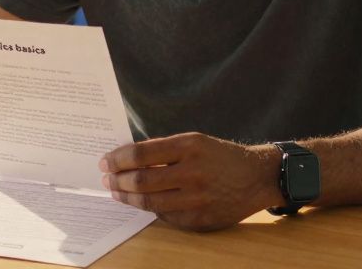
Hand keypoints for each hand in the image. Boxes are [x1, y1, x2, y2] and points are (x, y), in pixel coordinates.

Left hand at [100, 132, 280, 230]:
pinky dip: (151, 209)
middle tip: (106, 179)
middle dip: (118, 180)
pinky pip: (166, 215)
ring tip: (117, 192)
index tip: (105, 161)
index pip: (141, 154)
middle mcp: (193, 172)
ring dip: (127, 198)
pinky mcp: (200, 220)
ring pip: (149, 202)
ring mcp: (197, 199)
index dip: (118, 159)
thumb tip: (127, 158)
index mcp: (189, 146)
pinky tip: (142, 202)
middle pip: (142, 180)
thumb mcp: (195, 141)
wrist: (257, 177)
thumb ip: (164, 149)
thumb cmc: (220, 156)